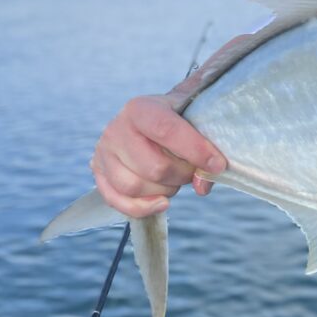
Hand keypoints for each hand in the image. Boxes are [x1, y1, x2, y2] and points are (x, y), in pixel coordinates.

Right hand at [90, 94, 226, 217]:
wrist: (149, 120)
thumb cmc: (177, 119)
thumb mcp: (193, 117)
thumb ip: (207, 145)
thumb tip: (203, 185)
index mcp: (140, 109)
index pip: (167, 130)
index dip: (195, 150)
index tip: (218, 164)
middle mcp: (116, 129)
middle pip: (154, 167)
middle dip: (182, 174)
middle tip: (192, 170)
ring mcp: (103, 153)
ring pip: (135, 187)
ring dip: (165, 190)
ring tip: (175, 179)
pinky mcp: (99, 175)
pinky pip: (118, 202)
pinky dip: (143, 208)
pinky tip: (162, 202)